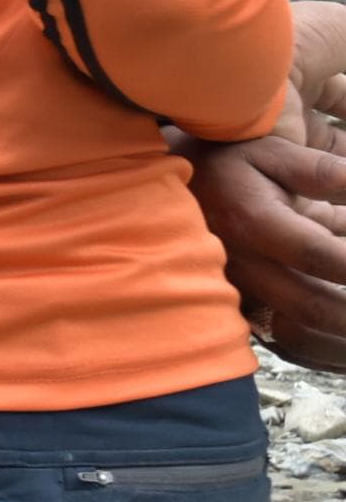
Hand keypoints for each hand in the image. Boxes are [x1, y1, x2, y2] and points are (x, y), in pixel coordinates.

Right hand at [190, 123, 345, 369]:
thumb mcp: (271, 150)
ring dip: (343, 341)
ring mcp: (241, 293)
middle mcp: (244, 265)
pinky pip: (285, 344)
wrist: (172, 189)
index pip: (314, 252)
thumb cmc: (229, 164)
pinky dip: (324, 351)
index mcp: (252, 222)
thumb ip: (322, 170)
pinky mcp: (242, 309)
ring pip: (300, 335)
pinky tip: (344, 346)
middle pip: (310, 306)